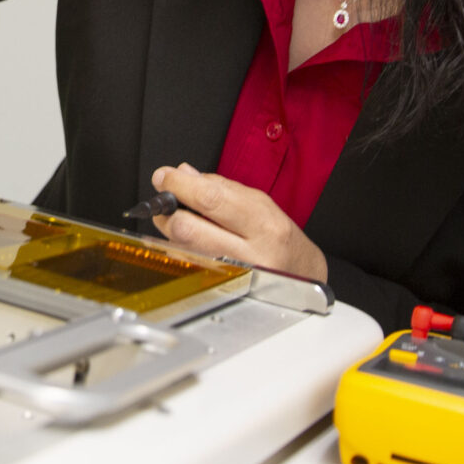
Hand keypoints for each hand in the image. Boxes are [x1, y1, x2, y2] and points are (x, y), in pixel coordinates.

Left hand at [143, 163, 327, 281]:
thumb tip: (182, 173)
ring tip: (178, 218)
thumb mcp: (258, 203)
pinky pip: (189, 265)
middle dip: (168, 210)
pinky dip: (180, 248)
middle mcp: (251, 254)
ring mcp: (234, 277)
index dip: (179, 186)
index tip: (164, 177)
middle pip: (188, 229)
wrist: (299, 273)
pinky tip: (188, 240)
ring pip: (183, 249)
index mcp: (263, 224)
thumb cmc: (277, 235)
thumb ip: (218, 187)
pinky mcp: (222, 290)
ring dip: (171, 229)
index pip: (210, 200)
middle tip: (165, 200)